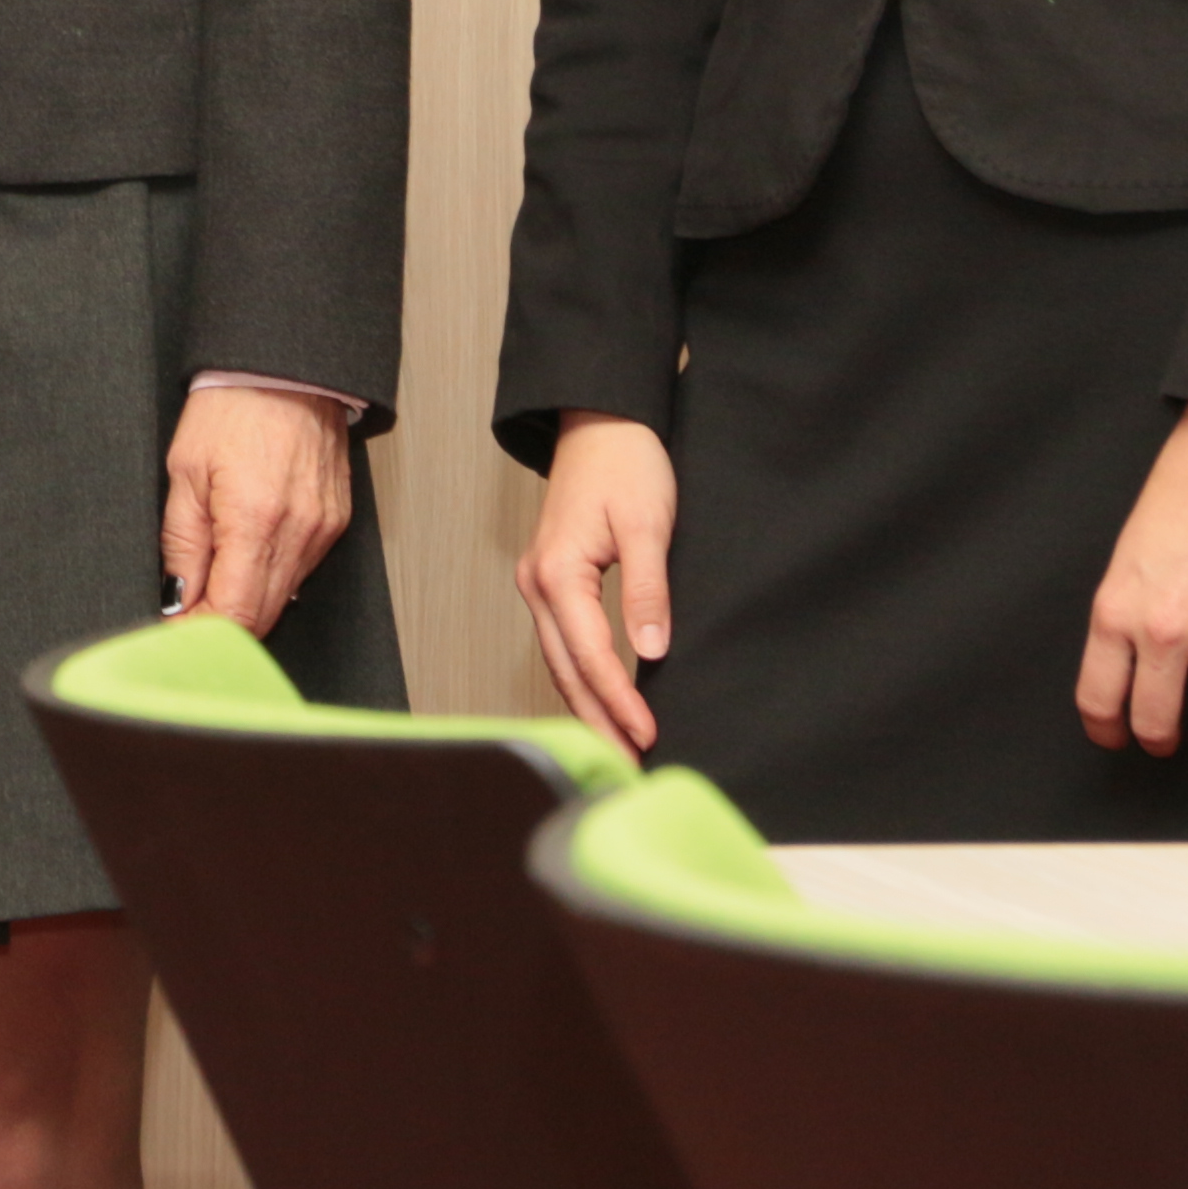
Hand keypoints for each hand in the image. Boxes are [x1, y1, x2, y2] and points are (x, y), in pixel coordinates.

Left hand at [160, 385, 353, 632]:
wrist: (285, 369)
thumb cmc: (231, 408)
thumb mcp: (184, 472)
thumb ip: (181, 545)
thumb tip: (177, 598)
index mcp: (254, 521)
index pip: (233, 614)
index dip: (200, 635)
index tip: (174, 635)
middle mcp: (298, 533)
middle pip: (261, 617)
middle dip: (220, 627)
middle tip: (185, 619)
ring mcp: (323, 531)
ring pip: (282, 597)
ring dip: (245, 603)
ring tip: (210, 583)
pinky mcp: (335, 523)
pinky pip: (300, 570)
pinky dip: (269, 577)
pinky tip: (245, 557)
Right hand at [517, 411, 679, 754]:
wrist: (600, 423)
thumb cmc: (626, 465)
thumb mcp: (648, 524)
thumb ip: (648, 590)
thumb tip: (650, 653)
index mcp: (557, 572)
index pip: (590, 655)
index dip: (619, 701)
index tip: (648, 734)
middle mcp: (537, 584)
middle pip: (564, 670)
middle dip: (596, 721)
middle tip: (630, 765)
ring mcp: (537, 584)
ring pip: (558, 662)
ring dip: (586, 706)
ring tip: (619, 747)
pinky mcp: (548, 582)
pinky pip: (560, 644)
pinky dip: (580, 679)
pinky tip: (601, 701)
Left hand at [1079, 402, 1187, 752]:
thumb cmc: (1177, 502)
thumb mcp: (1126, 561)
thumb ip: (1125, 618)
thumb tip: (1129, 670)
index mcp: (1115, 611)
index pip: (1099, 698)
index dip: (1106, 729)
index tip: (1115, 738)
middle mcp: (1163, 631)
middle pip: (1156, 721)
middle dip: (1159, 738)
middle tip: (1165, 739)